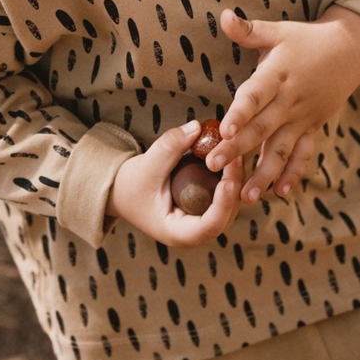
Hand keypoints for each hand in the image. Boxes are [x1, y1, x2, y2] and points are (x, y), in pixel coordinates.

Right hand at [106, 121, 243, 247]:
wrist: (123, 190)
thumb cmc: (131, 184)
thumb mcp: (147, 165)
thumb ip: (170, 146)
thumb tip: (197, 127)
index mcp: (177, 233)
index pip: (208, 227)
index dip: (222, 204)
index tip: (228, 181)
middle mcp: (194, 232)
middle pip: (226, 215)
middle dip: (234, 186)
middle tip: (236, 157)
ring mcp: (202, 220)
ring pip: (230, 204)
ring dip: (235, 179)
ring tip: (236, 151)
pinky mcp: (206, 206)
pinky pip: (224, 194)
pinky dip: (228, 176)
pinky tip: (231, 154)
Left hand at [207, 7, 359, 203]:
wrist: (349, 51)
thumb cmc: (305, 40)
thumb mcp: (277, 31)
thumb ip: (248, 30)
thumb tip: (223, 15)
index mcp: (277, 75)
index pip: (255, 96)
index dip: (241, 112)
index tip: (224, 129)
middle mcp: (289, 100)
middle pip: (261, 128)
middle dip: (237, 150)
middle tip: (213, 166)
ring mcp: (302, 118)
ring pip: (281, 149)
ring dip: (263, 173)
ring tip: (245, 196)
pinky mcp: (312, 128)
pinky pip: (303, 155)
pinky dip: (293, 174)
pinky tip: (280, 192)